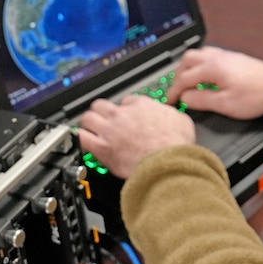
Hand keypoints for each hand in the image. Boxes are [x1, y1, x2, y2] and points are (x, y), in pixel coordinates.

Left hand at [77, 95, 195, 178]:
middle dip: (102, 111)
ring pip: (88, 118)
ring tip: (92, 130)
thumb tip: (172, 115)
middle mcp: (123, 114)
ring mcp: (110, 130)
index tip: (126, 116)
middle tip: (104, 119)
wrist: (167, 163)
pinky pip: (82, 138)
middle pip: (101, 104)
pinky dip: (81, 139)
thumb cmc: (175, 145)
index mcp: (142, 105)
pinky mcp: (102, 148)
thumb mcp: (182, 120)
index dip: (126, 109)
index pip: (126, 100)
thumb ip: (171, 113)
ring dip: (89, 123)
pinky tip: (84, 141)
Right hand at [165, 46, 262, 119]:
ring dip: (189, 68)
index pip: (184, 78)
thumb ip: (201, 100)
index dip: (174, 91)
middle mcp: (218, 57)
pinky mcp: (234, 58)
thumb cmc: (257, 95)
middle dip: (178, 75)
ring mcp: (227, 56)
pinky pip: (210, 56)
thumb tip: (185, 97)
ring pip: (199, 55)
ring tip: (188, 83)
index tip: (171, 101)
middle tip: (177, 90)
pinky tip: (206, 77)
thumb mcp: (224, 104)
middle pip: (188, 60)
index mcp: (212, 67)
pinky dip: (201, 65)